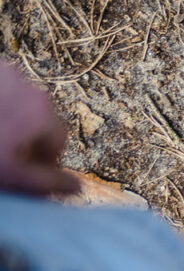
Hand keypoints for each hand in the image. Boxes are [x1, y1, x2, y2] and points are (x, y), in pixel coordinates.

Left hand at [0, 63, 78, 196]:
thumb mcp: (10, 175)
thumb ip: (46, 182)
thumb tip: (79, 187)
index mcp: (41, 113)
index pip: (58, 141)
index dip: (45, 161)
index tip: (26, 173)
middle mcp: (27, 86)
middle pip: (37, 118)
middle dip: (25, 137)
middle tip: (4, 156)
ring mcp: (3, 72)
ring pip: (13, 101)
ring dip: (7, 119)